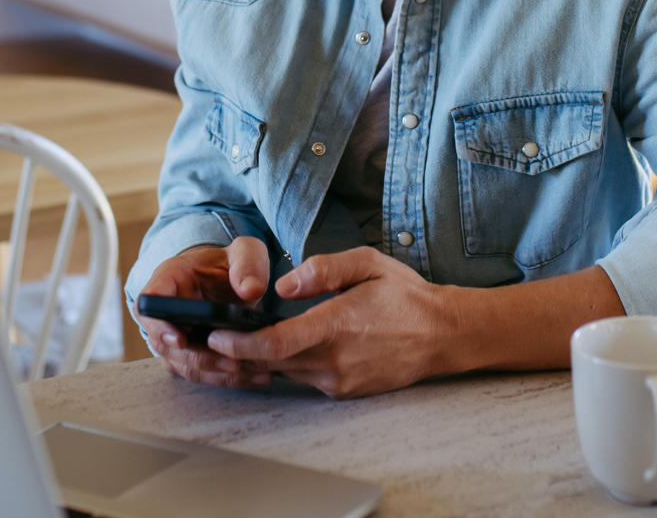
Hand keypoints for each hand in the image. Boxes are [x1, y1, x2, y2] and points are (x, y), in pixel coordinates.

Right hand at [135, 236, 275, 389]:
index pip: (149, 302)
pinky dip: (222, 377)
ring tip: (246, 370)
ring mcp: (172, 334)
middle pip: (164, 342)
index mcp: (170, 277)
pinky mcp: (186, 354)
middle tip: (231, 362)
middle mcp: (164, 309)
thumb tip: (250, 289)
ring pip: (182, 363)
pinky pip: (199, 372)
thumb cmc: (230, 263)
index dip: (159, 324)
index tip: (181, 339)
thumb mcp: (246, 252)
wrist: (229, 278)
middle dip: (197, 356)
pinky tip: (252, 375)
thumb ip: (249, 264)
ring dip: (212, 372)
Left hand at [206, 247, 458, 398]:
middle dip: (240, 349)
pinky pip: (305, 378)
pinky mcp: (344, 392)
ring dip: (264, 356)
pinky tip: (288, 345)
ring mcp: (339, 382)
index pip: (275, 342)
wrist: (442, 335)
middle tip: (215, 332)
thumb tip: (282, 286)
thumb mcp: (367, 263)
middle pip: (270, 362)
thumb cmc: (404, 296)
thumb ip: (321, 270)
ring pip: (285, 371)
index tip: (214, 333)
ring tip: (247, 334)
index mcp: (336, 326)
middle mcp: (334, 361)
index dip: (238, 342)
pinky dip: (289, 364)